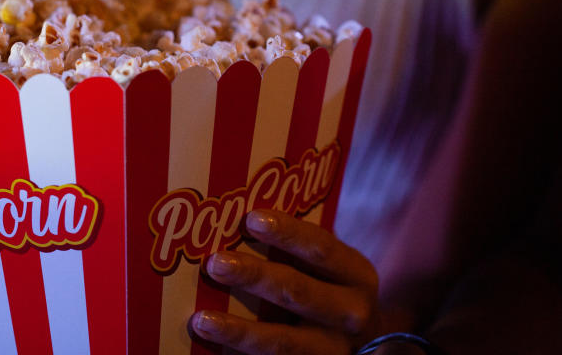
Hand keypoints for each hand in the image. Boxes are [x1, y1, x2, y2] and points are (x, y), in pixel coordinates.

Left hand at [191, 209, 378, 354]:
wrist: (358, 344)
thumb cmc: (329, 289)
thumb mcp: (328, 268)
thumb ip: (296, 249)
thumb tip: (235, 220)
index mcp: (356, 274)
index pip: (321, 247)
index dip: (287, 232)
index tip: (251, 219)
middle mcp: (352, 313)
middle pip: (297, 292)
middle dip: (254, 276)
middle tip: (216, 263)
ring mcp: (334, 349)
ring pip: (282, 341)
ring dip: (239, 330)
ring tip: (202, 320)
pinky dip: (241, 352)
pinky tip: (214, 343)